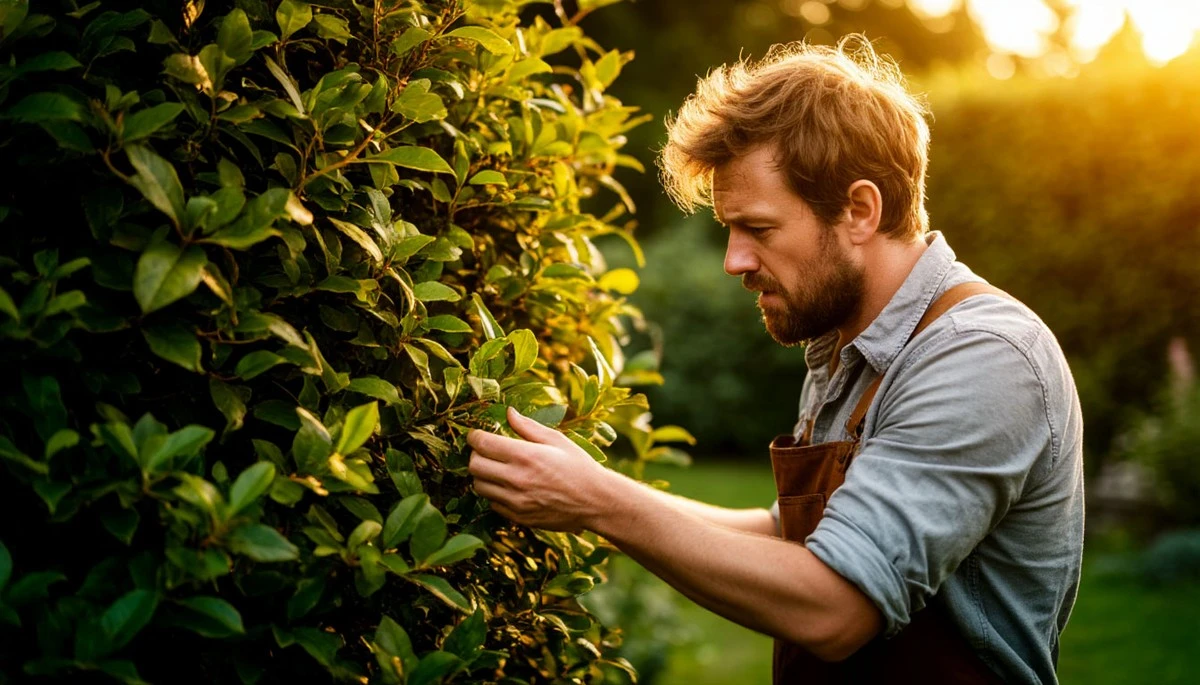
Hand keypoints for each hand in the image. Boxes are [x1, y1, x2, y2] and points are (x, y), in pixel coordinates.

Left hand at [467, 406, 611, 532]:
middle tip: (486, 451)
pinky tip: (509, 487)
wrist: (595, 502)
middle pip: (474, 466)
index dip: (475, 436)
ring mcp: (515, 501)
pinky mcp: (518, 517)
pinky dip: (495, 494)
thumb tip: (509, 413)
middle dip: (476, 455)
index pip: (482, 443)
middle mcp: (516, 479)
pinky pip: (492, 504)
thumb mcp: (557, 440)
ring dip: (483, 476)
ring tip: (497, 469)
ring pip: (479, 486)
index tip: (477, 434)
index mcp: (525, 455)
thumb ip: (528, 427)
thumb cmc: (579, 467)